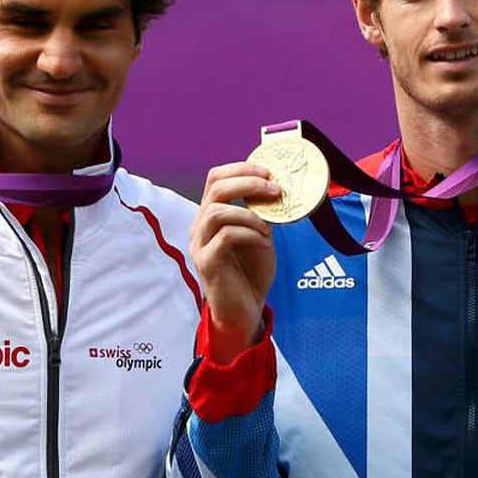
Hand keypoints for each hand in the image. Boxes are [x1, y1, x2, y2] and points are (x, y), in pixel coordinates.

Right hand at [191, 162, 279, 359]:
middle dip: (249, 183)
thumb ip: (261, 213)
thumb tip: (277, 189)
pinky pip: (225, 237)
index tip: (269, 172)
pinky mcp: (207, 263)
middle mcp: (200, 226)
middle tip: (275, 190)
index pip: (216, 178)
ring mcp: (200, 244)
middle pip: (215, 188)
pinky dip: (250, 235)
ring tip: (268, 228)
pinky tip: (265, 244)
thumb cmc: (251, 272)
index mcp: (211, 215)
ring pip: (217, 212)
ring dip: (250, 215)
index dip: (242, 169)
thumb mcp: (260, 235)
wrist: (245, 309)